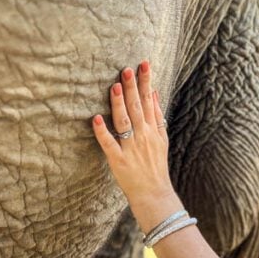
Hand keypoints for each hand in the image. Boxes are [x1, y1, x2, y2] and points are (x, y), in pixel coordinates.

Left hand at [92, 62, 179, 231]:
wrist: (154, 194)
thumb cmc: (155, 165)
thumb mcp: (162, 138)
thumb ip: (157, 116)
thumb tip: (153, 92)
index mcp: (153, 129)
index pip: (149, 100)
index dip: (146, 81)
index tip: (143, 64)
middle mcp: (143, 136)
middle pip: (137, 107)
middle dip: (132, 87)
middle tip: (126, 68)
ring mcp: (131, 148)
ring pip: (124, 122)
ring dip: (119, 104)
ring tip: (115, 86)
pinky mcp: (119, 161)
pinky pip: (110, 144)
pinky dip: (103, 132)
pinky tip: (96, 119)